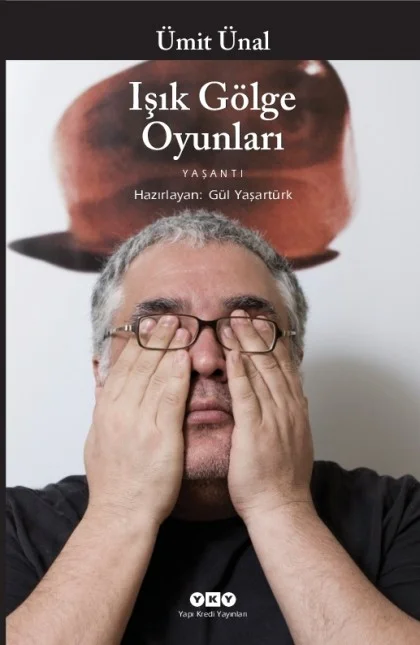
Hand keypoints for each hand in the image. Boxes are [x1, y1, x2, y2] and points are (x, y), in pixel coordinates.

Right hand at [84, 316, 190, 527]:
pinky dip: (177, 375)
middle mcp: (121, 410)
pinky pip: (170, 397)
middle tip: (171, 317)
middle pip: (140, 365)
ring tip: (183, 328)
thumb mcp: (96, 439)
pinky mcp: (160, 434)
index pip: (124, 367)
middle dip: (157, 338)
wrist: (121, 511)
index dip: (138, 344)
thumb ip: (102, 408)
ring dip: (170, 348)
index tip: (149, 326)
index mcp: (107, 410)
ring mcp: (139, 421)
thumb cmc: (113, 480)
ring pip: (155, 375)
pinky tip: (186, 358)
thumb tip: (101, 386)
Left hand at [225, 310, 313, 524]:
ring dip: (246, 344)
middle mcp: (287, 408)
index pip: (283, 366)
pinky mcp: (256, 431)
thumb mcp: (293, 438)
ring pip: (260, 373)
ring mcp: (274, 418)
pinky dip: (240, 373)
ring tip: (233, 322)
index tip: (259, 321)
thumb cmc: (281, 478)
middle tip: (242, 312)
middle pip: (272, 362)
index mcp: (294, 409)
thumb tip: (291, 394)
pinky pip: (247, 396)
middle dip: (256, 335)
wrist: (281, 507)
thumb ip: (290, 413)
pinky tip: (231, 354)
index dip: (270, 341)